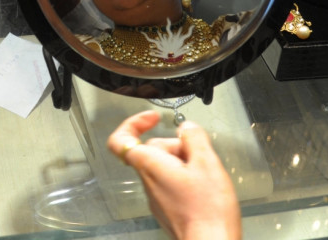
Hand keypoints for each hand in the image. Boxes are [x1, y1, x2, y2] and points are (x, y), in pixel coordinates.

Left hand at [107, 110, 240, 239]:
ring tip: (205, 174)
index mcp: (149, 165)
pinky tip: (205, 188)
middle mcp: (147, 181)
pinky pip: (172, 183)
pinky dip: (187, 179)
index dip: (132, 123)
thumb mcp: (207, 163)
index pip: (121, 139)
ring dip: (184, 163)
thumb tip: (187, 128)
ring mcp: (156, 196)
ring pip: (164, 167)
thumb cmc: (206, 210)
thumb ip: (194, 138)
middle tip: (197, 154)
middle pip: (153, 150)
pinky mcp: (167, 208)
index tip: (152, 117)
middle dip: (176, 146)